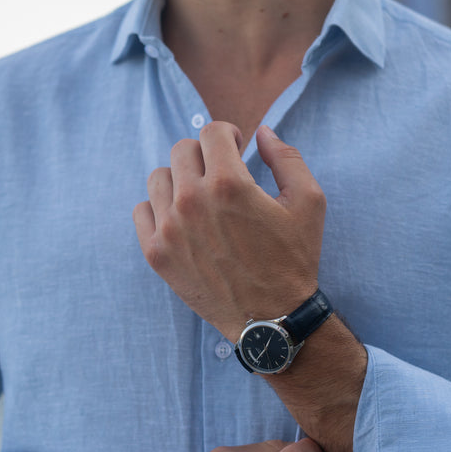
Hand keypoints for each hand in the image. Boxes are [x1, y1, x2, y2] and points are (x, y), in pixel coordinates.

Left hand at [133, 123, 325, 339]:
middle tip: (220, 174)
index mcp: (228, 184)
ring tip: (200, 197)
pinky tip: (181, 219)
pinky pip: (142, 211)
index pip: (211, 133)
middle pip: (182, 150)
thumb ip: (286, 157)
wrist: (272, 318)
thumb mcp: (308, 202)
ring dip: (180, 179)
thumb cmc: (294, 260)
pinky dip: (159, 209)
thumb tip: (263, 132)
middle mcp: (192, 202)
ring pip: (158, 178)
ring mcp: (169, 229)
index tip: (235, 148)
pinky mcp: (157, 254)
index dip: (227, 135)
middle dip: (205, 155)